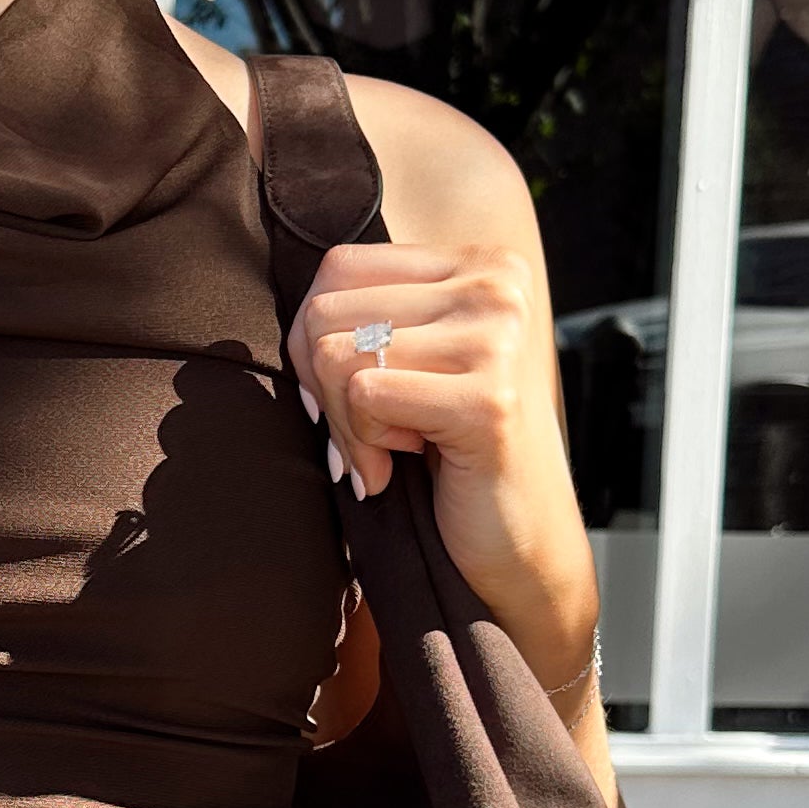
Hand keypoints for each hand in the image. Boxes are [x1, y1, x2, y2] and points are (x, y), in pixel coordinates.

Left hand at [287, 236, 597, 686]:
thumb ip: (362, 317)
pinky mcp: (487, 401)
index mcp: (479, 263)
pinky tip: (408, 464)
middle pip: (326, 311)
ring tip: (392, 451)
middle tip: (368, 436)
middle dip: (323, 388)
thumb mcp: (408, 362)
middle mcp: (497, 286)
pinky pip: (364, 397)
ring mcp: (498, 340)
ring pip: (335, 355)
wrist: (517, 544)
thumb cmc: (450, 453)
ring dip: (346, 424)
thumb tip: (291, 312)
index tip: (348, 394)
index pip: (339, 267)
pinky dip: (366, 446)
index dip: (313, 338)